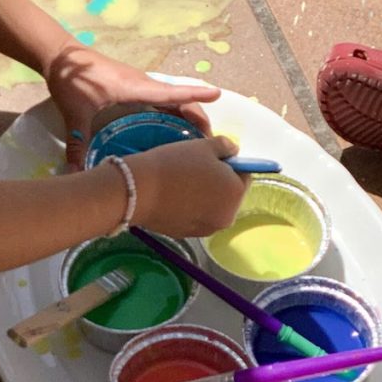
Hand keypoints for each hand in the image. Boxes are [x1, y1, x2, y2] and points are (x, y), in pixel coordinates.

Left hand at [44, 42, 220, 168]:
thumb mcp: (75, 114)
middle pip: (179, 97)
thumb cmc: (72, 80)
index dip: (195, 95)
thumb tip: (77, 174)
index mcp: (134, 88)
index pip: (171, 93)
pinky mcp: (133, 84)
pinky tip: (173, 124)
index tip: (218, 94)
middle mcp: (143, 83)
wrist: (62, 56)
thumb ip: (78, 144)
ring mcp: (140, 83)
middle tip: (211, 139)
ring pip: (172, 96)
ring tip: (198, 135)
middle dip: (198, 114)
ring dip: (188, 111)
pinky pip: (162, 96)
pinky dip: (175, 108)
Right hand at [128, 135, 248, 237]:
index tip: (212, 158)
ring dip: (205, 195)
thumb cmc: (176, 163)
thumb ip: (226, 146)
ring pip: (213, 206)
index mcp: (236, 194)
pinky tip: (174, 196)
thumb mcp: (204, 146)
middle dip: (219, 182)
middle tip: (196, 168)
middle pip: (230, 194)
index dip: (230, 164)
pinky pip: (196, 217)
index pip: (244, 175)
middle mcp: (227, 217)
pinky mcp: (187, 236)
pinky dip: (191, 207)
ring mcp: (207, 230)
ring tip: (183, 181)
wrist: (137, 190)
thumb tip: (233, 151)